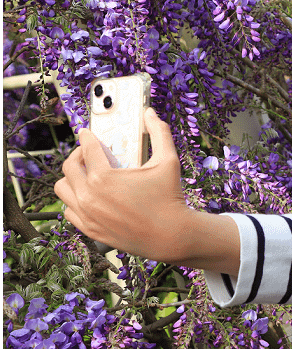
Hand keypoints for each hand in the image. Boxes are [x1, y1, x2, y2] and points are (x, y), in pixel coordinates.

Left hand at [56, 108, 239, 273]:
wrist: (171, 235)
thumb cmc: (170, 197)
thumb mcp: (168, 161)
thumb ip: (159, 133)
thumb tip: (150, 112)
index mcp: (104, 177)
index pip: (87, 149)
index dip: (86, 137)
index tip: (86, 133)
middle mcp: (89, 196)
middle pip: (69, 167)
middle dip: (77, 155)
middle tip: (88, 152)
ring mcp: (87, 215)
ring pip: (63, 189)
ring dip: (71, 178)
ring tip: (85, 174)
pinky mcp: (89, 229)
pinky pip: (68, 210)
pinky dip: (74, 200)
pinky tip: (88, 195)